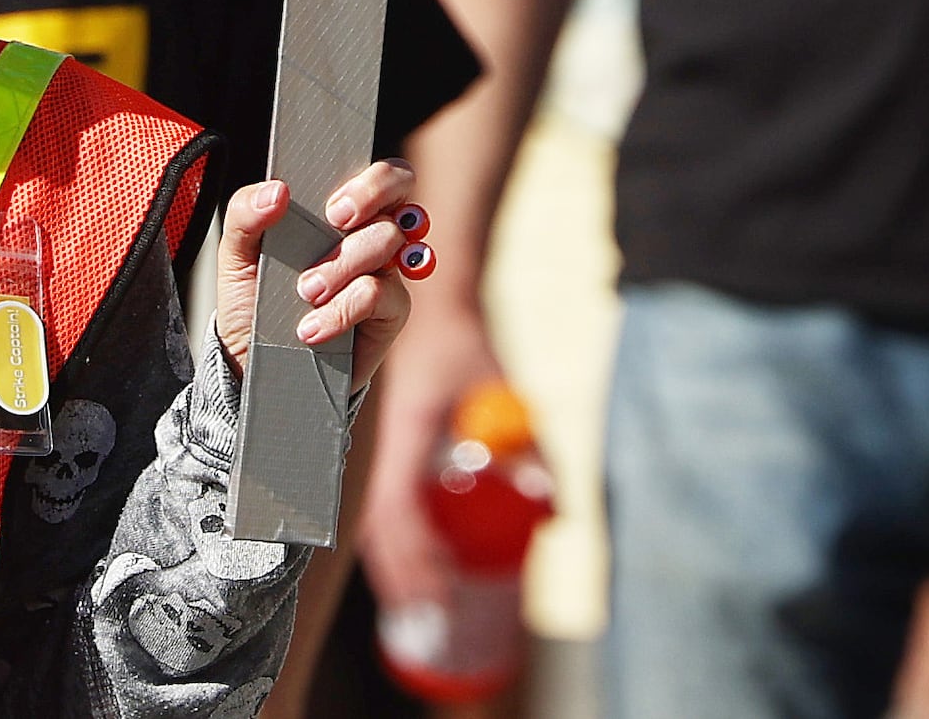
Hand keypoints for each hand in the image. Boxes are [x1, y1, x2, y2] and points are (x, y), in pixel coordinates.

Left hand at [210, 163, 424, 382]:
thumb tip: (276, 190)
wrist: (256, 364)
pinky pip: (380, 295)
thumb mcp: (236, 254)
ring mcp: (384, 270)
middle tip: (335, 221)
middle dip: (372, 195)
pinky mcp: (390, 312)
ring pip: (388, 240)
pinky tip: (312, 328)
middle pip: (401, 189)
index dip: (370, 178)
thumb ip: (245, 213)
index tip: (333, 205)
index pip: (376, 172)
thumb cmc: (254, 300)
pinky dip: (342, 310)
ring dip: (342, 264)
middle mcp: (368, 233)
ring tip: (305, 292)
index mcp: (337, 210)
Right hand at [356, 291, 506, 620]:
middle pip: (379, 529)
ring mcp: (381, 454)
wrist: (429, 311)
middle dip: (402, 576)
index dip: (415, 556)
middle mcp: (385, 450)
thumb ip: (529, 446)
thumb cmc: (465, 351)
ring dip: (393, 567)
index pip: (398, 509)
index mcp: (406, 435)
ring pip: (374, 523)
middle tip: (432, 616)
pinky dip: (391, 545)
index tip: (440, 591)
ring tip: (416, 607)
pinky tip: (407, 569)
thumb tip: (554, 509)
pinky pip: (380, 510)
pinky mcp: (387, 456)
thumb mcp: (500, 393)